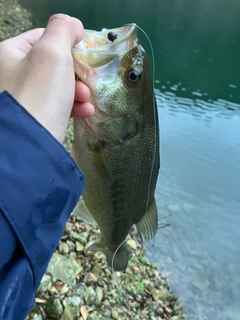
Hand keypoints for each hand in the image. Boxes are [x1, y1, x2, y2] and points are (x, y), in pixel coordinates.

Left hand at [0, 14, 93, 142]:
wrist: (31, 144)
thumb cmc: (39, 94)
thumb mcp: (52, 53)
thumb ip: (63, 30)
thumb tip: (73, 25)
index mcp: (9, 54)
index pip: (41, 37)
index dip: (66, 43)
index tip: (84, 54)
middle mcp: (11, 75)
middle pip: (52, 65)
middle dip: (75, 73)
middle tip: (87, 81)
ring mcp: (22, 98)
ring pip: (57, 87)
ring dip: (77, 91)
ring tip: (86, 99)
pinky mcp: (35, 118)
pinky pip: (56, 106)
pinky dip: (73, 107)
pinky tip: (86, 111)